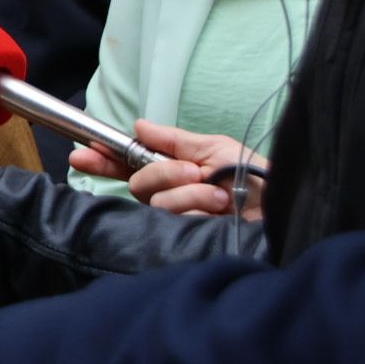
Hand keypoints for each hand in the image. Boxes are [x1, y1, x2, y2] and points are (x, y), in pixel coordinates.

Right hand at [69, 119, 268, 217]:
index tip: (82, 153)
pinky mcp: (184, 238)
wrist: (282, 207)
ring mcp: (177, 218)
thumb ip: (172, 140)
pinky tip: (218, 210)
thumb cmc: (255, 178)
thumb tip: (137, 125)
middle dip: (164, 172)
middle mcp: (169, 195)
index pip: (127, 165)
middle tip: (195, 171)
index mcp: (172, 171)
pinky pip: (173, 218)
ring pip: (155, 201)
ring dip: (189, 192)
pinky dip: (197, 207)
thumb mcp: (214, 148)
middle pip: (138, 182)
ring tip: (219, 195)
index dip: (102, 159)